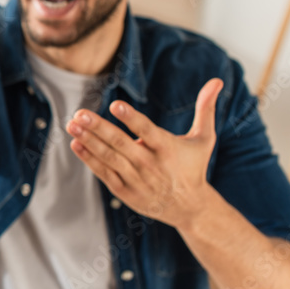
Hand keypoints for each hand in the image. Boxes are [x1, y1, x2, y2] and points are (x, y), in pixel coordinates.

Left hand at [65, 77, 223, 228]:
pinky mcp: (125, 191)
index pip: (147, 131)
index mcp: (168, 148)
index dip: (131, 119)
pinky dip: (89, 158)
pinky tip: (75, 143)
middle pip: (121, 144)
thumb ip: (206, 109)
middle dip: (98, 128)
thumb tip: (217, 80)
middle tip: (79, 113)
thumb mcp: (204, 139)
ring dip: (88, 140)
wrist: (189, 208)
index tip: (115, 105)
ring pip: (108, 158)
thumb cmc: (194, 166)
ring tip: (72, 124)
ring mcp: (136, 179)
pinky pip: (103, 172)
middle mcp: (150, 165)